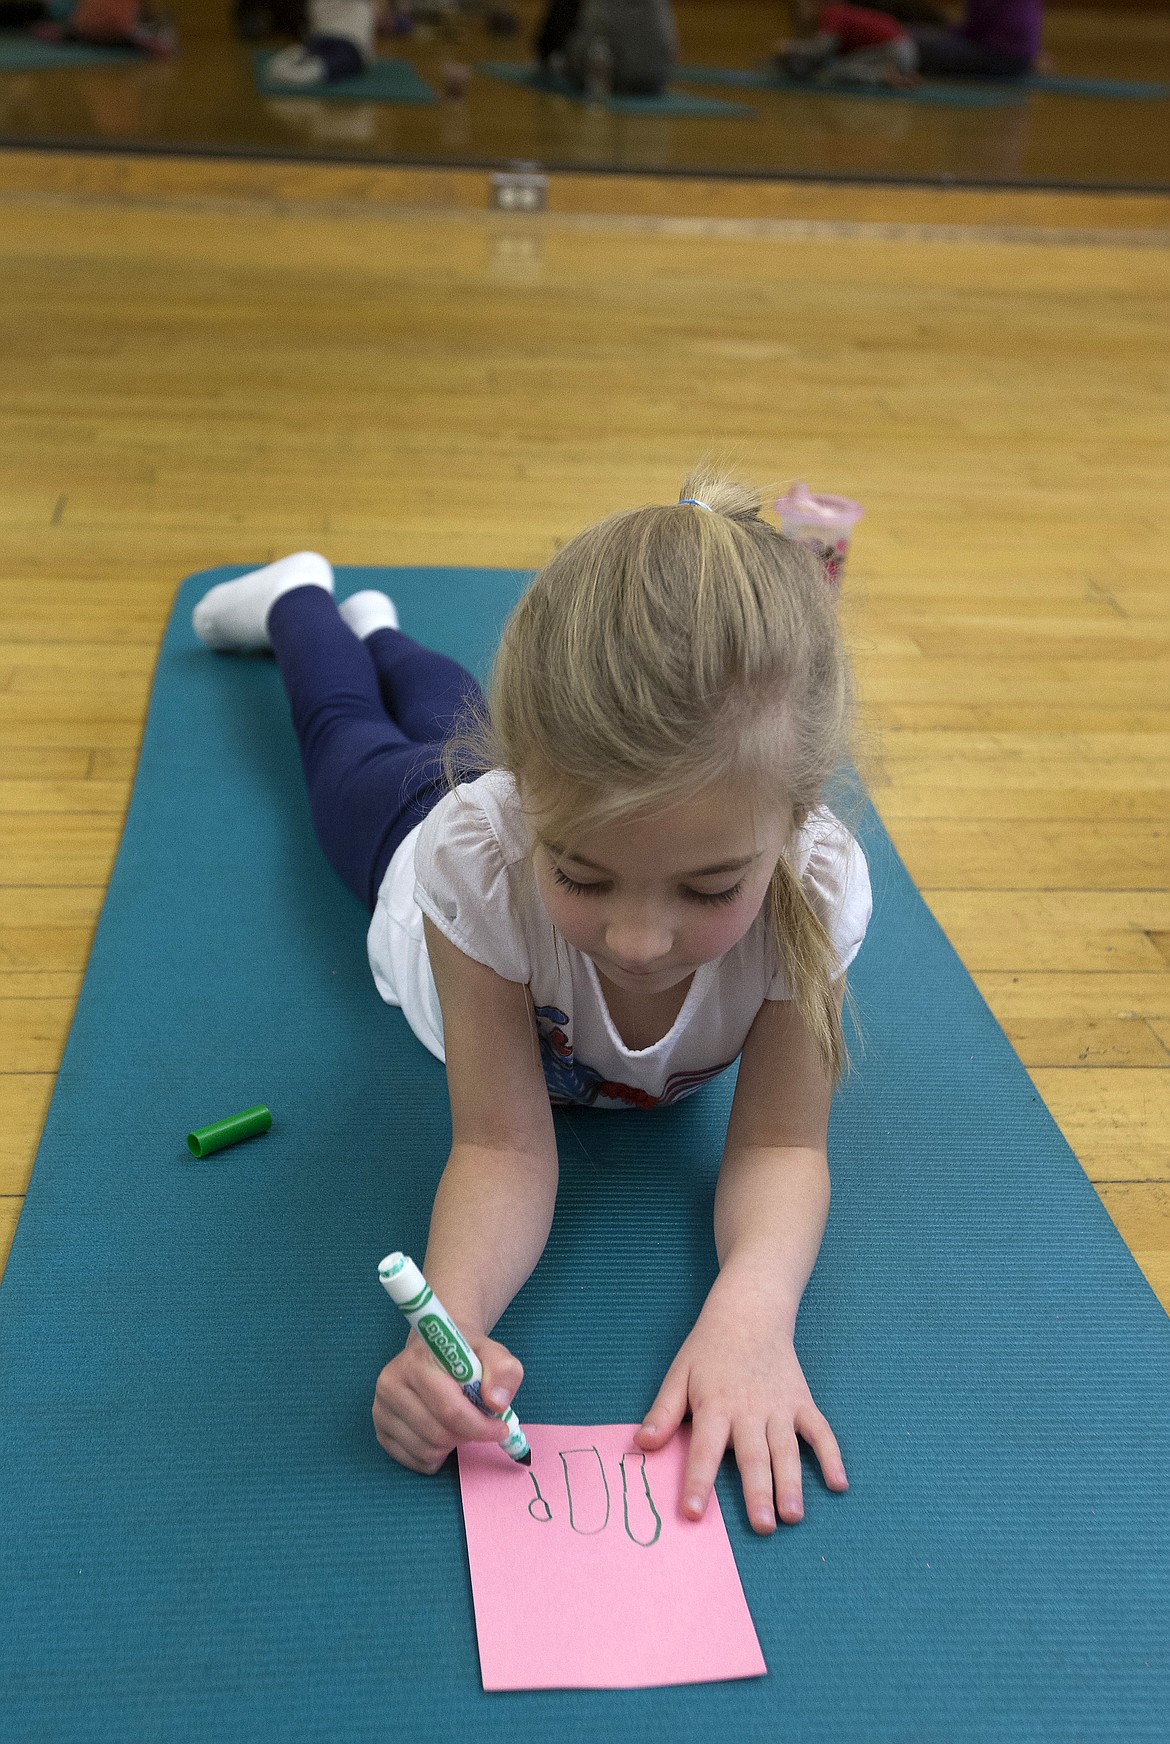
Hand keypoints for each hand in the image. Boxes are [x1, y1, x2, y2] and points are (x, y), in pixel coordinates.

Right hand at [372, 1330, 523, 1473]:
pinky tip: (442, 1434)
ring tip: (458, 1424)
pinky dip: (436, 1456)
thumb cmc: (465, 1355)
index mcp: (418, 1360)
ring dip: (452, 1446)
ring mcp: (381, 1408)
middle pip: (437, 1434)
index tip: (501, 1428)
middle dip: (467, 1436)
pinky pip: (414, 1461)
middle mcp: (391, 1383)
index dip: (479, 1425)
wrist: (435, 1351)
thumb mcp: (493, 1353)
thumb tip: (497, 1403)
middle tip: (480, 1425)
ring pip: (426, 1451)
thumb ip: (504, 1371)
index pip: (449, 1409)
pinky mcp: (380, 1430)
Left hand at [634, 1285, 847, 1533]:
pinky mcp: (802, 1401)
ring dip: (792, 1483)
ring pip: (787, 1450)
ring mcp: (780, 1407)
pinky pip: (820, 1431)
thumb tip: (642, 1444)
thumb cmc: (709, 1348)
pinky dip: (831, 1456)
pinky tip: (838, 1484)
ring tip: (793, 1516)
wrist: (750, 1312)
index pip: (704, 1449)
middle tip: (763, 1526)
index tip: (694, 1513)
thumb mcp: (679, 1373)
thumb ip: (664, 1411)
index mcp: (715, 1405)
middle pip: (753, 1456)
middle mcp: (749, 1410)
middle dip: (757, 1492)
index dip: (699, 1482)